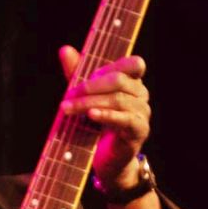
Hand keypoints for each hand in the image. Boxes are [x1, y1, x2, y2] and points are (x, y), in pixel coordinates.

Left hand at [58, 45, 150, 192]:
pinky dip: (107, 116)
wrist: (105, 159)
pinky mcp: (139, 131)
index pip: (133, 64)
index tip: (89, 74)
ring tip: (69, 109)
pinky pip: (125, 119)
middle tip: (68, 96)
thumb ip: (77, 74)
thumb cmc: (96, 125)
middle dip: (90, 87)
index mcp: (132, 83)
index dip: (113, 65)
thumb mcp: (84, 97)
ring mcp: (142, 113)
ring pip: (118, 100)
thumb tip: (65, 49)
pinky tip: (91, 115)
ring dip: (90, 103)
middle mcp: (141, 95)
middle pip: (119, 81)